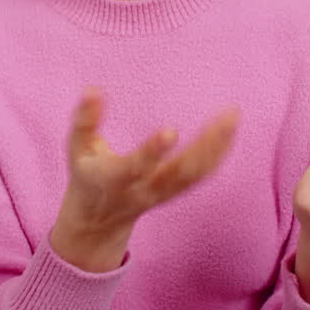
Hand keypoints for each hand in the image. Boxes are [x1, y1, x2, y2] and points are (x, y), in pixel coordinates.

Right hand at [50, 85, 239, 270]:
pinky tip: (230, 131)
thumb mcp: (77, 150)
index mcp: (114, 181)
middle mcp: (143, 191)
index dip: (152, 152)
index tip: (171, 132)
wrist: (98, 220)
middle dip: (203, 149)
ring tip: (232, 117)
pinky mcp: (174, 193)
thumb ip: (84, 120)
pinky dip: (218, 155)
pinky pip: (200, 176)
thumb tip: (94, 89)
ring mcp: (162, 194)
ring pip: (194, 175)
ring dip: (216, 148)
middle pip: (178, 175)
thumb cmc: (87, 174)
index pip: (135, 168)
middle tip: (225, 119)